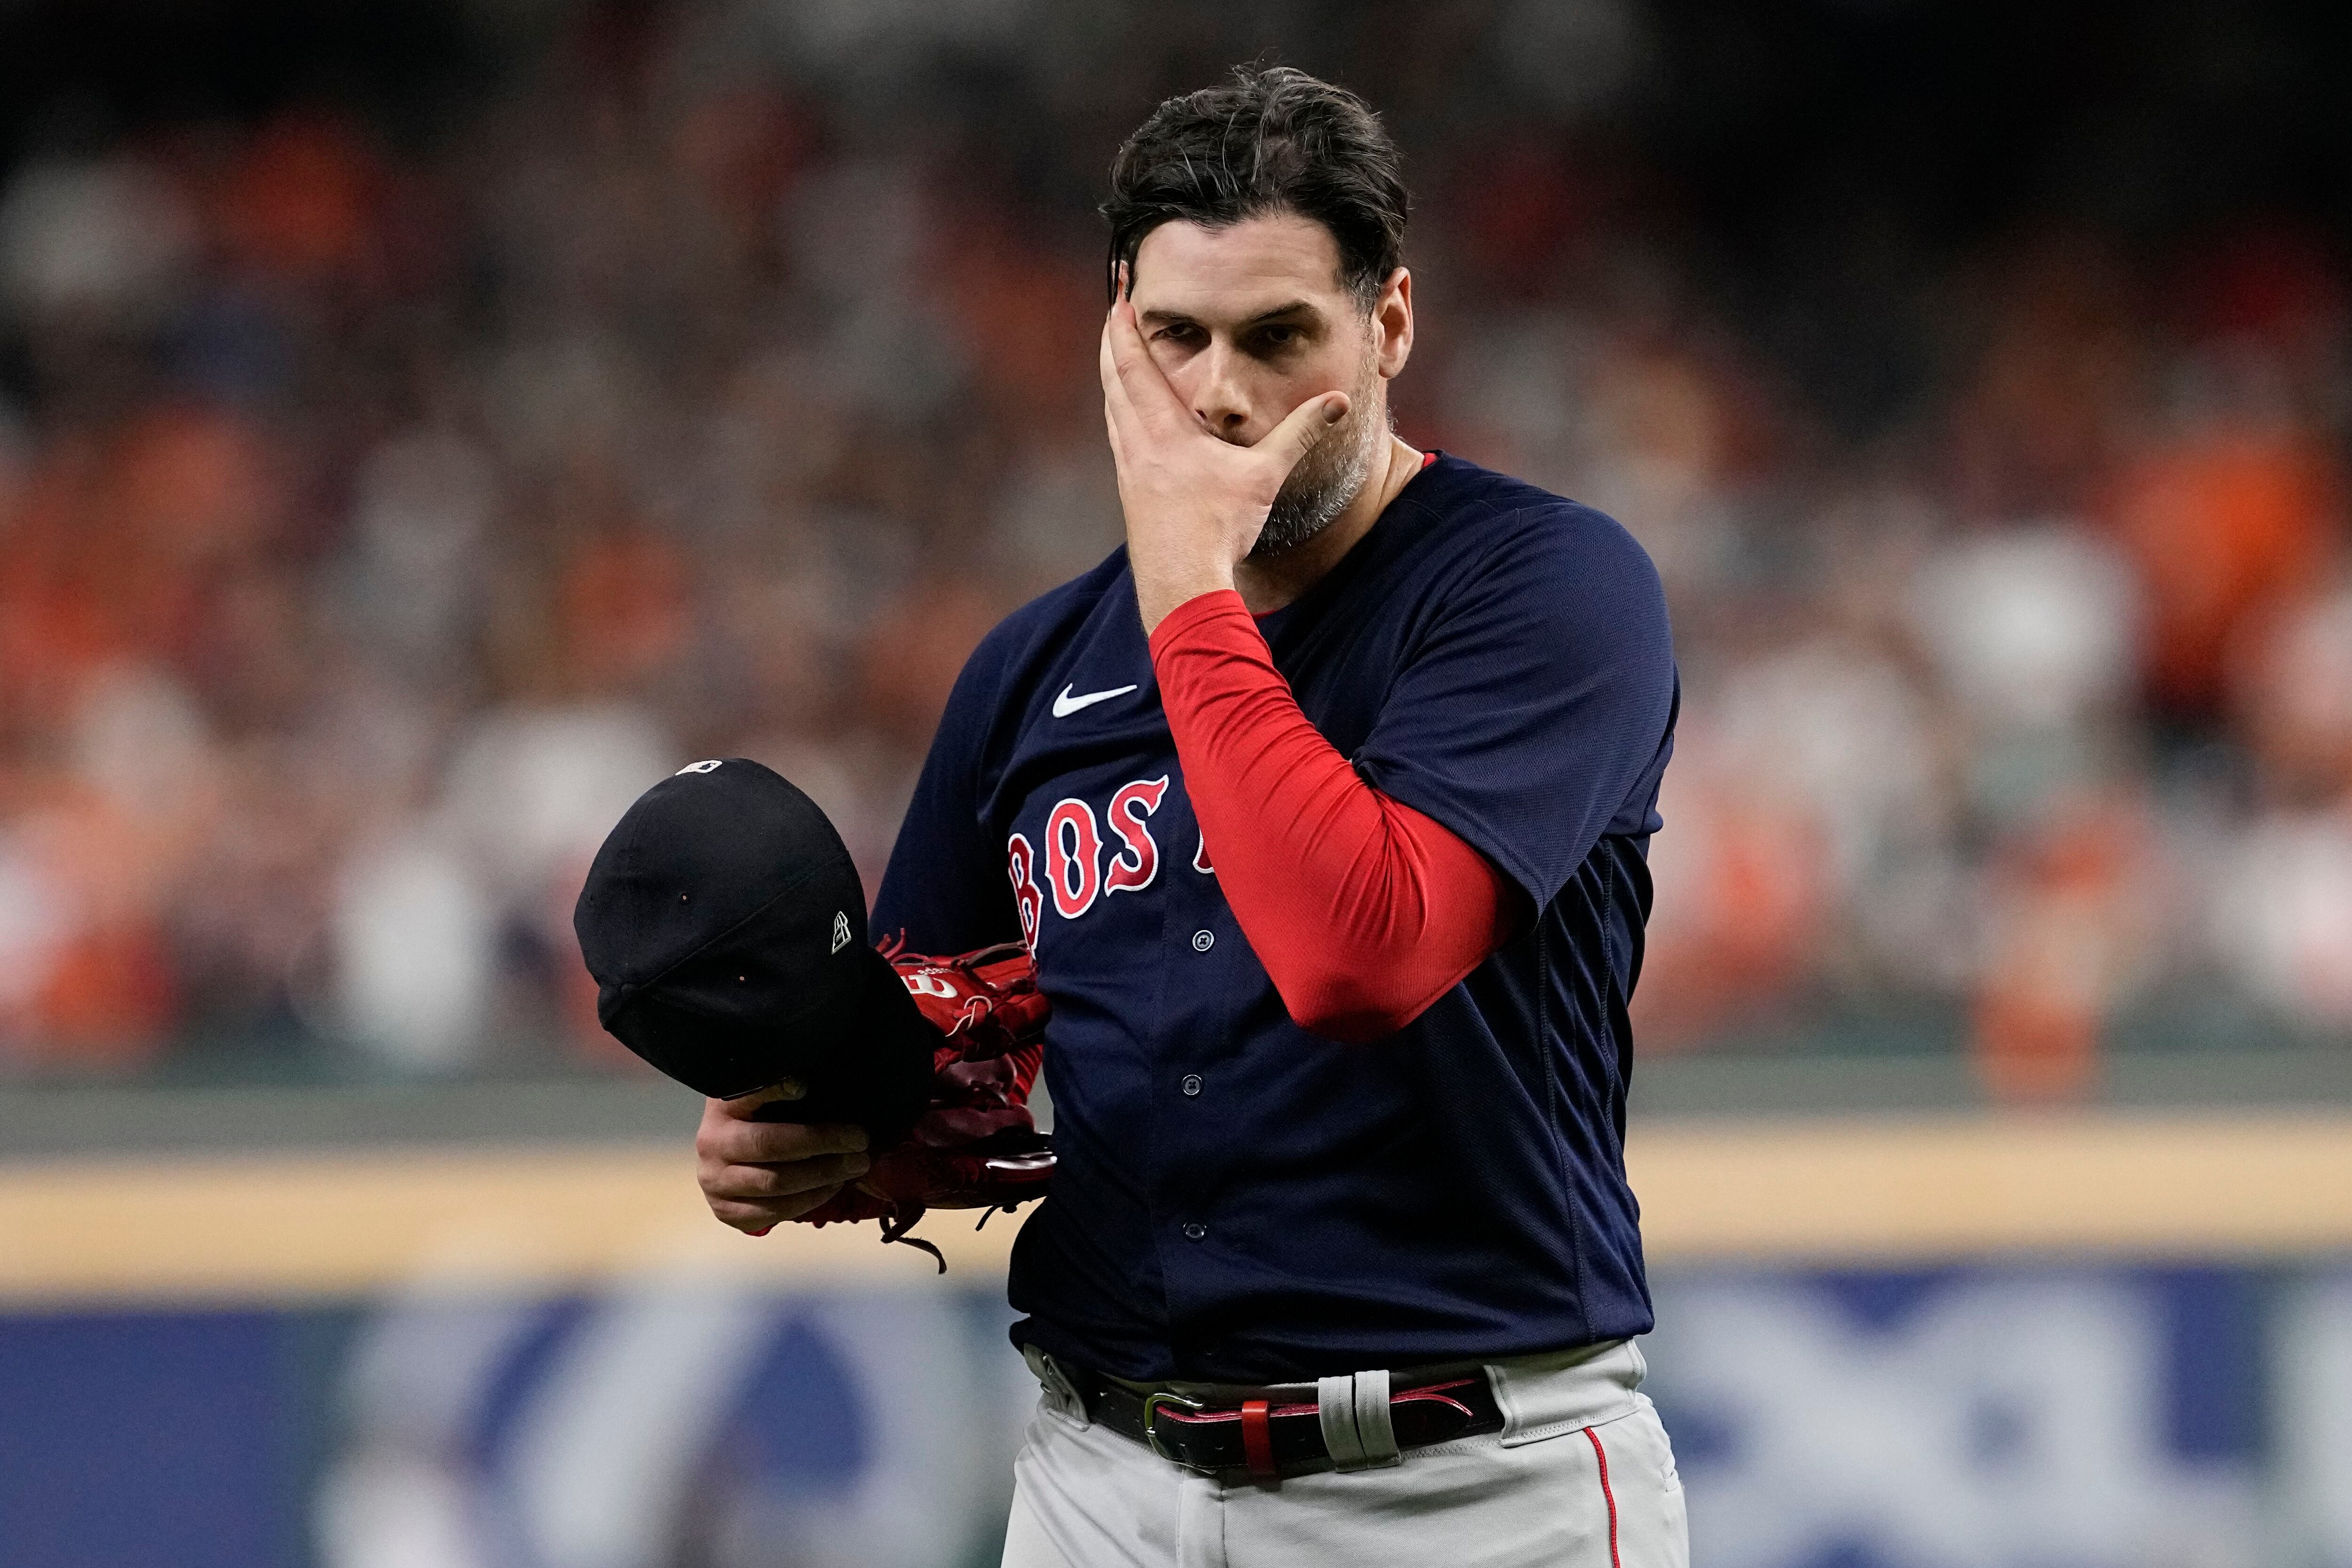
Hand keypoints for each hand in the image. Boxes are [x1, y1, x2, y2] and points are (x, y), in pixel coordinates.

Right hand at [694, 1080, 871, 1234]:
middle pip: (770, 1145)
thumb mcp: (764, 1098)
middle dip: (823, 1143)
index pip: (747, 1095)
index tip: (804, 1086)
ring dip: (824, 1176)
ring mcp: (715, 1182)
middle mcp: (711, 1145)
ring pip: (775, 1184)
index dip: (773, 1089)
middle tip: (860, 1140)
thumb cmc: (758, 1122)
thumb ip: (782, 1088)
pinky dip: (810, 1200)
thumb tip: (810, 1085)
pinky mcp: (727, 1211)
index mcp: (722, 1108)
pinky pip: (773, 1212)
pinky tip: (832, 1186)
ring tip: (856, 1165)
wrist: (727, 1162)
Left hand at [1099, 297, 1348, 631]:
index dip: (1123, 327)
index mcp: (1163, 431)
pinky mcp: (1132, 495)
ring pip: (1113, 411)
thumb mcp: (1266, 476)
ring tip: (1117, 356)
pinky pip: (1120, 440)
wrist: (1182, 586)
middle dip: (1112, 342)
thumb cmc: (1220, 530)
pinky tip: (1131, 421)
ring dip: (1113, 378)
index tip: (1119, 295)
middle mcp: (1137, 446)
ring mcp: (1130, 472)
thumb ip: (1299, 434)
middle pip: (1113, 380)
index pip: (1133, 365)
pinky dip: (1121, 414)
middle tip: (1113, 312)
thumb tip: (1337, 401)